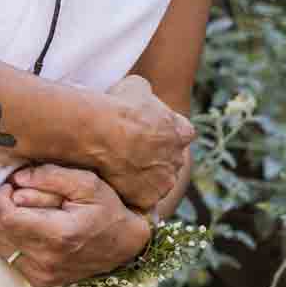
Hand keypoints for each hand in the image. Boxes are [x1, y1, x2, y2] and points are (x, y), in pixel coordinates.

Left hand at [0, 164, 151, 286]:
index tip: (10, 186)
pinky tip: (35, 233)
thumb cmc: (107, 211)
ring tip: (31, 216)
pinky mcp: (41, 282)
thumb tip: (17, 179)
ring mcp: (44, 275)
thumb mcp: (87, 183)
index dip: (2, 197)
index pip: (7, 217)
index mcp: (59, 234)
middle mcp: (48, 259)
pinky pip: (10, 258)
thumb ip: (51, 176)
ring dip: (8, 226)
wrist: (126, 246)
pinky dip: (15, 242)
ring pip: (0, 244)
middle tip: (23, 199)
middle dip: (5, 209)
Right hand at [94, 75, 193, 210]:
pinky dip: (128, 194)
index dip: (166, 133)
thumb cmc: (119, 106)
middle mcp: (178, 159)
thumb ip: (146, 95)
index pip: (183, 133)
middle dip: (155, 158)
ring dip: (142, 179)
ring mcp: (164, 182)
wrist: (102, 132)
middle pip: (169, 161)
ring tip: (118, 171)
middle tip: (130, 153)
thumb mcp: (137, 86)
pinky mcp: (147, 199)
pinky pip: (139, 200)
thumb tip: (141, 95)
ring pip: (156, 183)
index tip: (150, 133)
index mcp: (181, 132)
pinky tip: (112, 185)